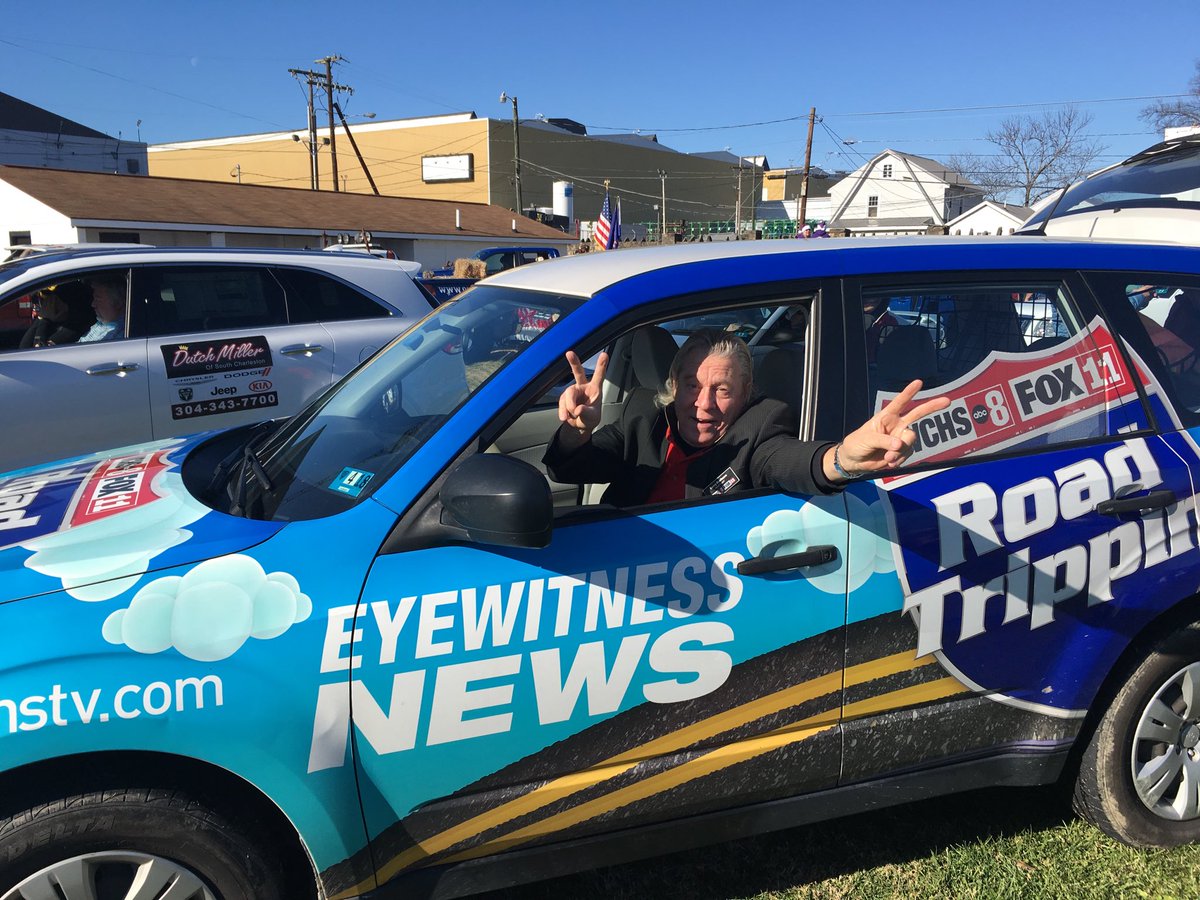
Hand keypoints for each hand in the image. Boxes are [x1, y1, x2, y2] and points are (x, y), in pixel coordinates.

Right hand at [558, 351, 608, 442]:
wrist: (580, 425)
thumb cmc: (590, 417)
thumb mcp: (592, 417)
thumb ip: (586, 412)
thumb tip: (577, 409)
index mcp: (594, 389)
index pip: (599, 376)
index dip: (601, 366)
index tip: (604, 355)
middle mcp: (583, 387)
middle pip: (578, 373)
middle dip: (574, 362)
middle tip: (569, 353)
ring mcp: (573, 392)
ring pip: (568, 395)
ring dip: (569, 407)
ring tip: (573, 415)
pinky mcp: (564, 398)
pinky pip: (562, 403)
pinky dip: (563, 411)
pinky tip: (565, 417)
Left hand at [826, 380, 949, 480]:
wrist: (854, 461)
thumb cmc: (857, 444)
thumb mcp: (867, 439)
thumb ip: (884, 441)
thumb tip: (900, 444)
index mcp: (886, 416)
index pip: (899, 402)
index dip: (909, 392)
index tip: (919, 382)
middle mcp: (896, 425)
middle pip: (917, 414)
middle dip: (932, 406)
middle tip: (947, 401)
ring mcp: (900, 438)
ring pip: (910, 440)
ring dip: (900, 451)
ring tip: (887, 457)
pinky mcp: (902, 451)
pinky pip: (907, 454)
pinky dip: (899, 459)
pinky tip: (889, 462)